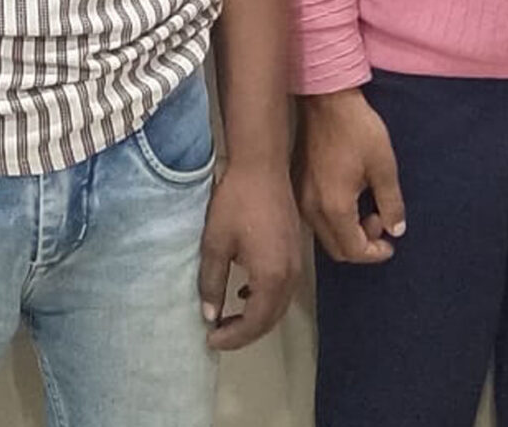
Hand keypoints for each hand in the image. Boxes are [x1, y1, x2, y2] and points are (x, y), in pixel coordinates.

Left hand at [198, 160, 303, 349]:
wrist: (262, 168)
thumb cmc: (235, 203)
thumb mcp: (215, 244)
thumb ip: (211, 282)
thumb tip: (210, 315)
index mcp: (271, 278)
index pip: (255, 323)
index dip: (233, 337)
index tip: (210, 340)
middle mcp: (290, 276)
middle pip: (270, 319)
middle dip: (245, 332)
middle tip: (218, 334)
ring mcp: (297, 264)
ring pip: (279, 306)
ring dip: (256, 317)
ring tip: (228, 319)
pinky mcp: (296, 252)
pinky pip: (283, 289)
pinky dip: (265, 300)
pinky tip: (244, 292)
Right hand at [297, 88, 405, 263]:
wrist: (326, 100)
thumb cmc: (358, 130)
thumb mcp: (384, 167)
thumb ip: (391, 204)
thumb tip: (396, 229)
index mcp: (335, 206)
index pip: (354, 250)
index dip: (376, 253)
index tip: (391, 240)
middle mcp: (312, 207)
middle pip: (337, 249)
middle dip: (363, 244)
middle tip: (380, 219)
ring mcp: (301, 197)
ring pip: (325, 235)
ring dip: (348, 232)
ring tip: (367, 207)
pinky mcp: (297, 185)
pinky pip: (316, 218)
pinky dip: (335, 220)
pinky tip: (348, 197)